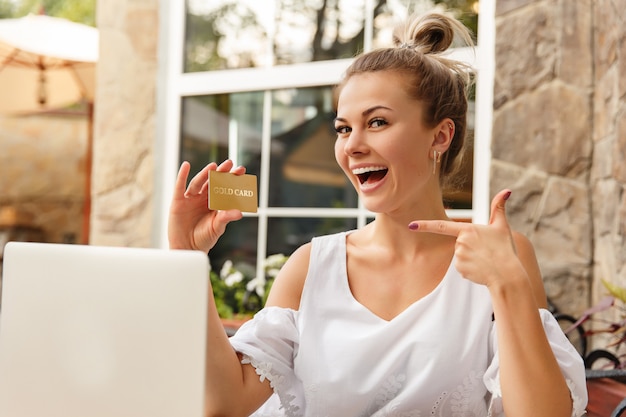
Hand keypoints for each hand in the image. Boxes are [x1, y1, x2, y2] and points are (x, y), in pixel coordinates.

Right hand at [168, 160, 245, 251]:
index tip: (241, 169)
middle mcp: (203, 198)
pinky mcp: (178, 202)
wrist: (187, 248)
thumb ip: (226, 217)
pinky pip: (180, 186)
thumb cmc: (204, 238)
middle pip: (212, 181)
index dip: (232, 178)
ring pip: (199, 182)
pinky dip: (182, 175)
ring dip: (205, 173)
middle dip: (221, 172)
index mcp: (215, 202)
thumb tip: (240, 213)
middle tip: (229, 163)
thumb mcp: (217, 227)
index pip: (225, 187)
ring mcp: (190, 199)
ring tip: (213, 166)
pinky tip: (186, 165)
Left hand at [408, 189, 525, 287]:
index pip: (442, 226)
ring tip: (486, 260)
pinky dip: (471, 268)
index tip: (411, 225)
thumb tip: (507, 191)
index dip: (425, 225)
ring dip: (472, 257)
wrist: (507, 275)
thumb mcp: (502, 226)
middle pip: (459, 242)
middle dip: (471, 246)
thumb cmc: (505, 249)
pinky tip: (482, 268)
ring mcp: (458, 257)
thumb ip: (498, 207)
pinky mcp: (460, 269)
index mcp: (467, 230)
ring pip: (461, 255)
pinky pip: (462, 266)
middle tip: (487, 251)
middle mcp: (460, 243)